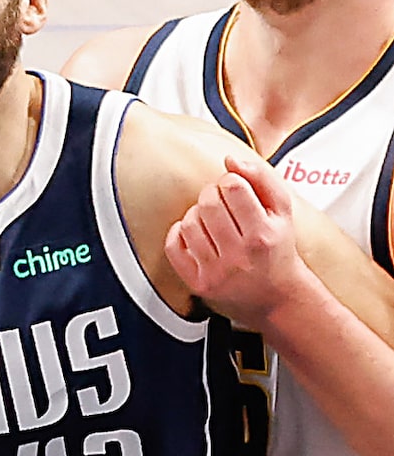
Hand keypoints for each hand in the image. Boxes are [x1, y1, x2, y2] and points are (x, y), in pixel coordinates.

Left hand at [165, 152, 314, 327]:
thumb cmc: (278, 249)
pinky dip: (179, 232)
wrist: (278, 296)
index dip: (230, 181)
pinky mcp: (198, 283)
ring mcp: (218, 272)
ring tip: (211, 219)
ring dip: (196, 213)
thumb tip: (231, 159)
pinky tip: (196, 234)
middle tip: (220, 201)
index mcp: (265, 234)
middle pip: (208, 202)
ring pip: (189, 222)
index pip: (233, 187)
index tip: (235, 189)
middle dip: (211, 194)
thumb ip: (263, 179)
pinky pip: (173, 245)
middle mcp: (241, 255)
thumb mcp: (283, 212)